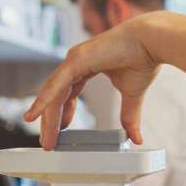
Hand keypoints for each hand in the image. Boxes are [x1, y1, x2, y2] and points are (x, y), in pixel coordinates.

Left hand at [24, 14, 160, 148]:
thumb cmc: (143, 59)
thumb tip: (136, 138)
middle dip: (51, 120)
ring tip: (46, 139)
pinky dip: (43, 101)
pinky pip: (55, 85)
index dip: (63, 112)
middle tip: (49, 142)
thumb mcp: (132, 94)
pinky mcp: (76, 59)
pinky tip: (34, 115)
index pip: (67, 92)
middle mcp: (76, 61)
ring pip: (53, 93)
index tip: (61, 129)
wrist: (151, 43)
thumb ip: (129, 115)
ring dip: (47, 117)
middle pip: (56, 95)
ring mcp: (74, 59)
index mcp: (87, 65)